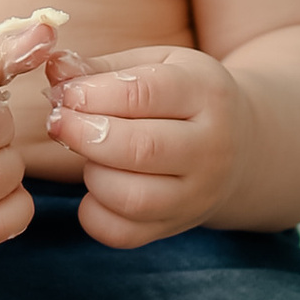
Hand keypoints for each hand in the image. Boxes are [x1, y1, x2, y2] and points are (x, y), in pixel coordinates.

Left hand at [45, 43, 251, 246]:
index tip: (64, 93)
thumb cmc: (185, 96)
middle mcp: (211, 148)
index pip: (145, 93)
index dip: (94, 94)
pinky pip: (125, 233)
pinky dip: (95, 214)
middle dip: (85, 134)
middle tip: (58, 122)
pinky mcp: (177, 226)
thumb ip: (104, 68)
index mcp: (207, 93)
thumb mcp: (158, 66)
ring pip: (132, 198)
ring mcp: (197, 194)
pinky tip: (95, 188)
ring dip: (93, 174)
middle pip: (141, 149)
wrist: (243, 146)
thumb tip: (56, 70)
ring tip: (88, 155)